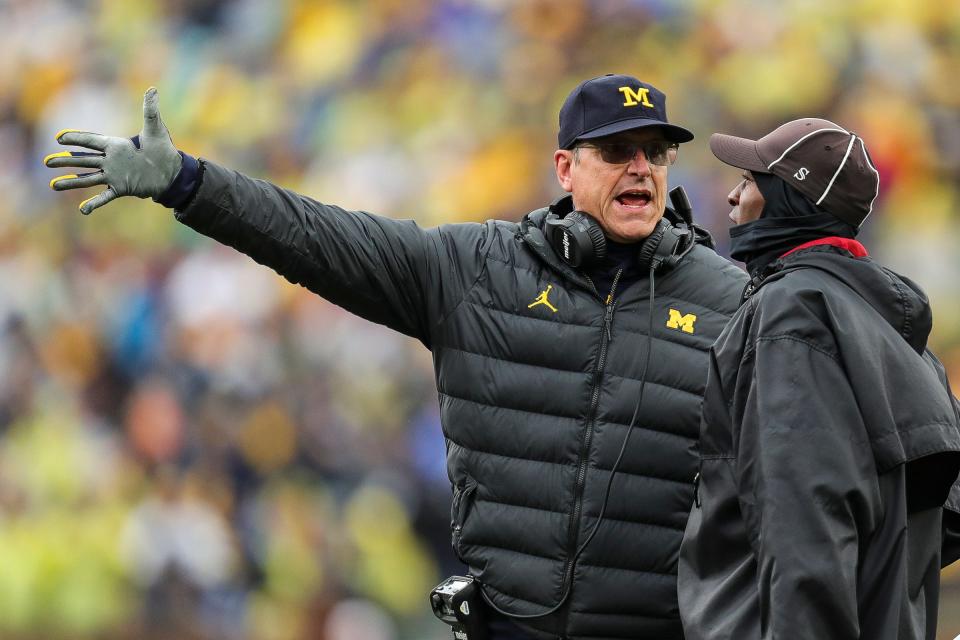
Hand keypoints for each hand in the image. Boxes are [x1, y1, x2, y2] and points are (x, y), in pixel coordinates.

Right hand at [45, 87, 182, 214]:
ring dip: (71, 182)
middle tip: (47, 162)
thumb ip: (150, 110)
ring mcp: (114, 176)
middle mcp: (111, 160)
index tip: (59, 138)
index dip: (76, 139)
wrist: (173, 174)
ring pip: (87, 178)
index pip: (91, 141)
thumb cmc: (164, 150)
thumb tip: (152, 89)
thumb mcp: (156, 129)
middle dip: (65, 161)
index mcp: (116, 145)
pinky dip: (93, 204)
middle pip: (83, 160)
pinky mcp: (121, 188)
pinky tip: (82, 210)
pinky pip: (104, 197)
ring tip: (53, 185)